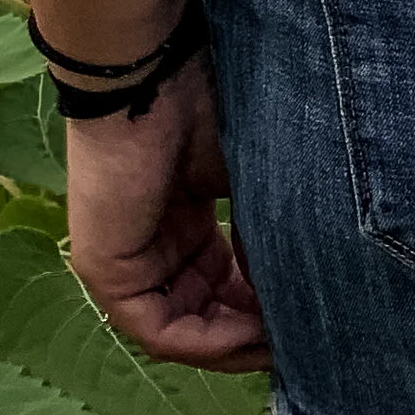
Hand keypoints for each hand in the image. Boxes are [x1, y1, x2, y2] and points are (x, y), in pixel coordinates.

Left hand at [63, 49, 270, 368]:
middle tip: (300, 337)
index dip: (266, 304)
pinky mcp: (105, 274)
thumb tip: (293, 294)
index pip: (223, 282)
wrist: (152, 74)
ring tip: (280, 340)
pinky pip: (159, 330)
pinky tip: (248, 333)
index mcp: (183, 218)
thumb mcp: (251, 181)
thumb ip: (264, 238)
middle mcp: (153, 245)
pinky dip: (207, 340)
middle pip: (205, 310)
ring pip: (184, 328)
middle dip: (253, 330)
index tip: (308, 311)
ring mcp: (125, 263)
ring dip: (235, 341)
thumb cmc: (205, 106)